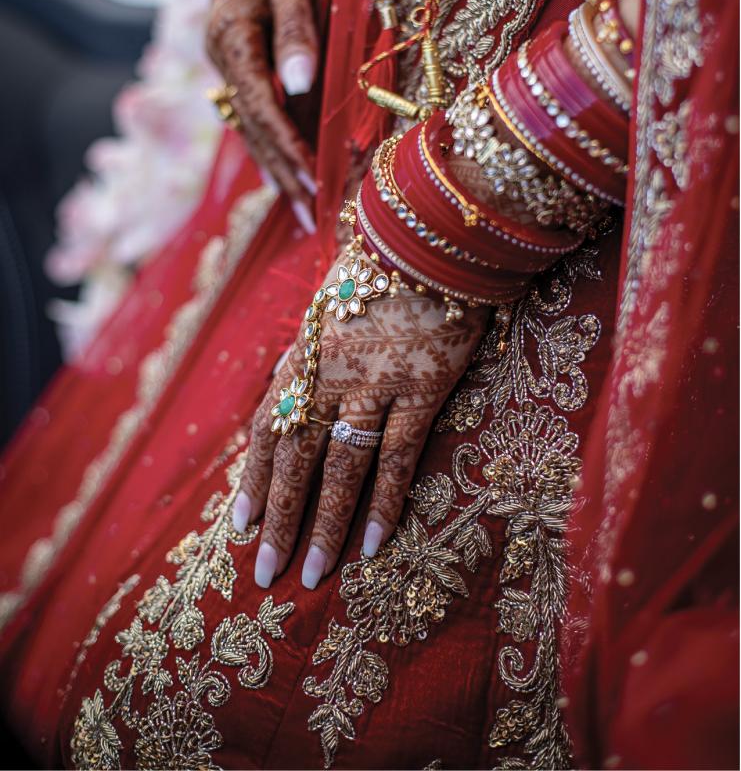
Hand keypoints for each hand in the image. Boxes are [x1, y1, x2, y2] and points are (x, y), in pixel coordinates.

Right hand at [207, 0, 318, 227]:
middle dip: (285, 176)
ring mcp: (232, 71)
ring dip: (280, 173)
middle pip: (255, 130)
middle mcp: (226, 63)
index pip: (260, 106)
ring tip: (307, 212)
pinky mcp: (245, 73)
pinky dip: (276, 151)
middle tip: (314, 217)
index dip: (286, 146)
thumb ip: (295, 30)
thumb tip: (302, 85)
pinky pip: (259, 120)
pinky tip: (290, 179)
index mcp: (231, 39)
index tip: (313, 179)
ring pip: (255, 131)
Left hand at [233, 252, 488, 589]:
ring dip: (324, 524)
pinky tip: (374, 543)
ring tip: (311, 573)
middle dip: (277, 517)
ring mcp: (376, 382)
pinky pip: (399, 456)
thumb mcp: (332, 300)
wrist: (435, 236)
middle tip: (264, 571)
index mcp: (307, 351)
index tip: (240, 522)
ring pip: (341, 467)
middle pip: (295, 457)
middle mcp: (331, 372)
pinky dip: (385, 503)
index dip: (253, 476)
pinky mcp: (422, 388)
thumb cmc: (383, 265)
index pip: (270, 424)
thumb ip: (312, 345)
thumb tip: (287, 377)